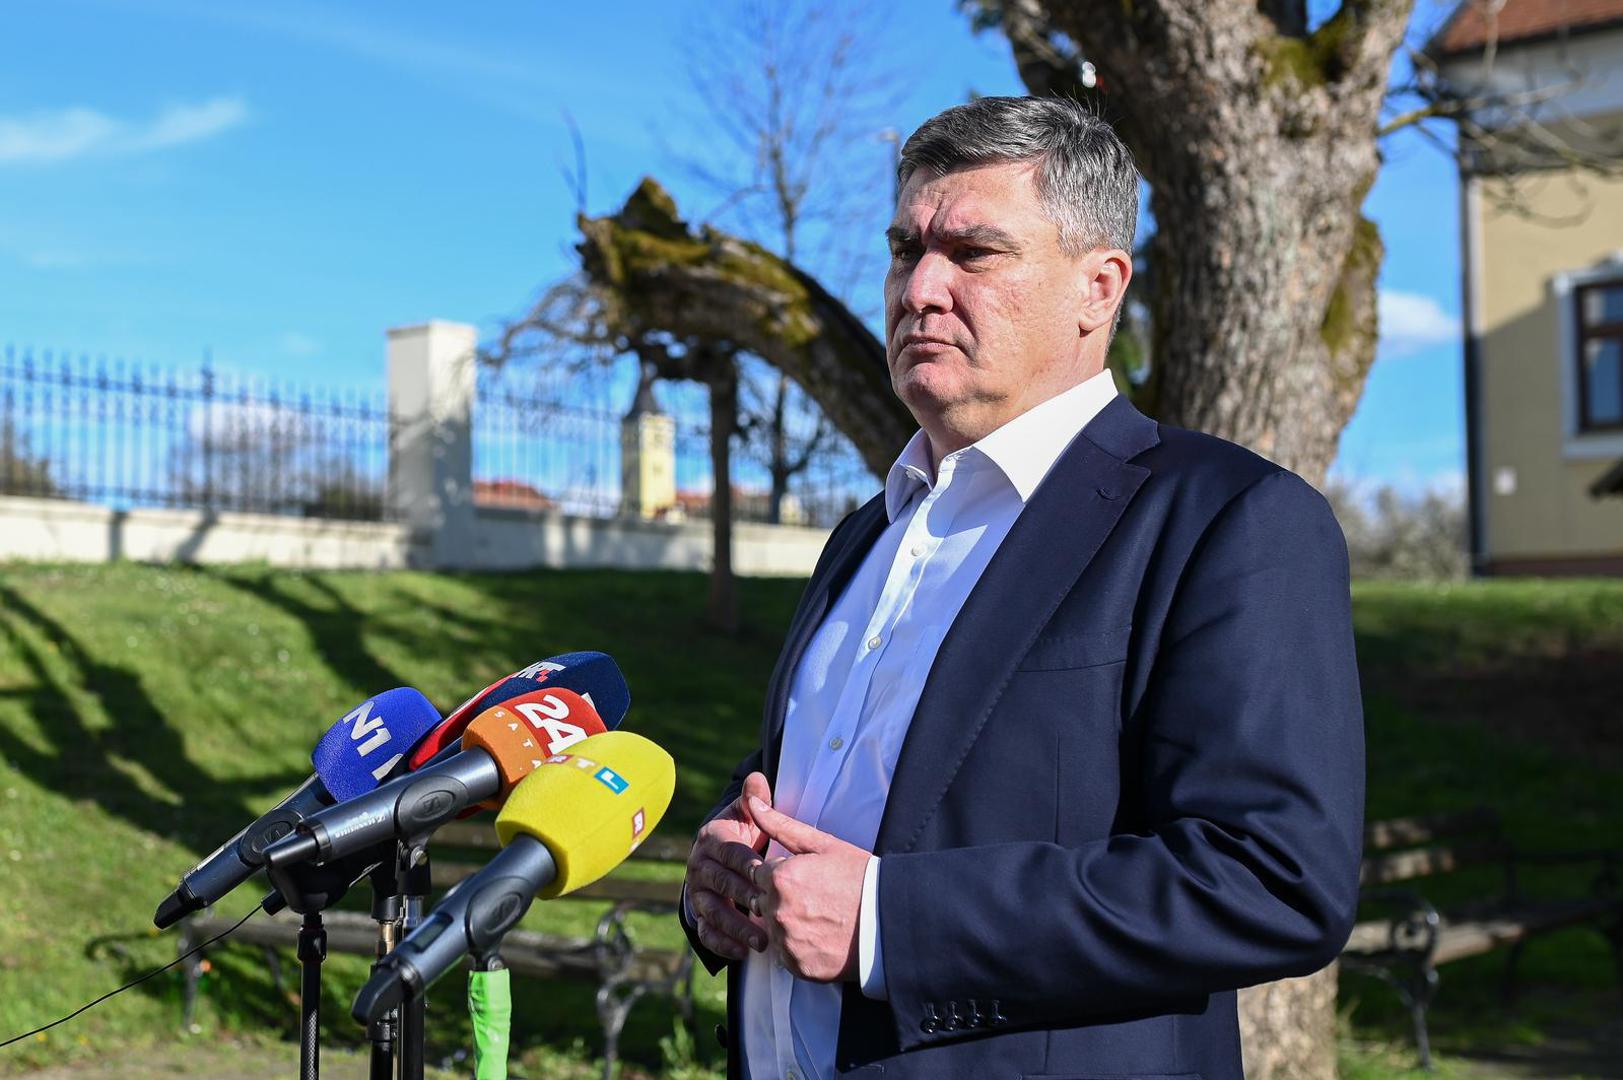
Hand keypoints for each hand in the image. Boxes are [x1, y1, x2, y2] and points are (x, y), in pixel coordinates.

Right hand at [685, 772, 771, 960]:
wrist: (722, 860)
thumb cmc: (743, 836)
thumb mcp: (747, 817)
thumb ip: (755, 801)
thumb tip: (757, 779)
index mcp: (711, 839)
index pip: (730, 852)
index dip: (749, 863)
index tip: (769, 874)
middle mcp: (699, 866)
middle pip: (722, 883)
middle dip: (747, 898)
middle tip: (770, 910)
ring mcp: (696, 894)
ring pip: (713, 912)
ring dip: (737, 927)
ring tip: (762, 940)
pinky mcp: (697, 917)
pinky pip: (706, 933)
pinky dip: (724, 944)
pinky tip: (744, 952)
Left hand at [747, 795, 870, 982]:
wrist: (890, 920)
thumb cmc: (859, 876)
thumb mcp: (823, 845)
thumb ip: (780, 824)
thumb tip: (749, 799)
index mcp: (782, 877)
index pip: (760, 874)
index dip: (783, 874)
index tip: (807, 878)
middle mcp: (778, 911)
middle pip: (762, 902)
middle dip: (781, 899)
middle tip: (816, 899)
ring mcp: (787, 942)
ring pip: (772, 929)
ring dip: (787, 924)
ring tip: (821, 918)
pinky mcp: (797, 966)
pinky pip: (785, 955)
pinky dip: (798, 948)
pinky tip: (822, 938)